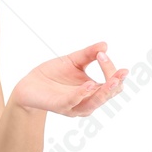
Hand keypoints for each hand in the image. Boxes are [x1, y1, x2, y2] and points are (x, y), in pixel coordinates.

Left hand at [11, 42, 127, 117]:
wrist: (30, 84)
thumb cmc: (53, 74)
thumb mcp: (73, 61)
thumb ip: (88, 54)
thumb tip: (104, 45)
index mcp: (93, 90)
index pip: (112, 83)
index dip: (111, 69)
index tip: (102, 53)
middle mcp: (87, 100)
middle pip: (108, 94)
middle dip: (115, 84)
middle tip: (121, 72)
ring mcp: (75, 106)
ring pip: (95, 102)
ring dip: (104, 92)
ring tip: (112, 80)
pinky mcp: (60, 106)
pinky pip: (73, 102)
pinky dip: (82, 94)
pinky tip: (88, 84)